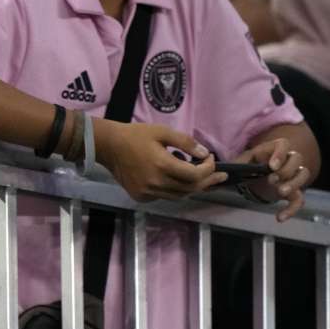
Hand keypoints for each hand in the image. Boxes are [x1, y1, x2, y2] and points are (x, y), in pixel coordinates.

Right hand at [95, 119, 226, 201]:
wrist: (108, 146)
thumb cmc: (135, 135)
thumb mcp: (162, 132)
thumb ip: (186, 142)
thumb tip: (204, 154)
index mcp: (163, 165)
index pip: (195, 175)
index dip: (208, 168)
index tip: (210, 158)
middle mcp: (156, 183)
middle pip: (190, 189)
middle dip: (208, 181)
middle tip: (221, 177)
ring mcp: (148, 192)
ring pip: (179, 196)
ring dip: (192, 187)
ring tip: (203, 179)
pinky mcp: (141, 196)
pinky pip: (165, 197)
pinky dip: (175, 190)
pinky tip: (177, 180)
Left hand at [234, 137, 311, 221]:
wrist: (255, 177)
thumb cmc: (250, 165)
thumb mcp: (241, 161)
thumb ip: (235, 164)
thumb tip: (221, 170)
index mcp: (273, 148)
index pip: (283, 145)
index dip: (280, 154)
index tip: (272, 166)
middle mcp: (287, 159)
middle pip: (297, 158)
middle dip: (286, 170)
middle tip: (272, 180)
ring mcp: (292, 175)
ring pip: (303, 174)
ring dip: (294, 183)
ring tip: (281, 192)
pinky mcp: (293, 191)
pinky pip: (299, 199)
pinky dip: (291, 209)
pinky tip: (280, 217)